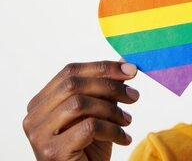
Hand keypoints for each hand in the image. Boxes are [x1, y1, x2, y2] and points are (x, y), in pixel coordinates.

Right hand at [23, 61, 139, 160]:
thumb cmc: (90, 148)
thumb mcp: (100, 112)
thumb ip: (106, 88)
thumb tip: (125, 61)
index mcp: (42, 101)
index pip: (70, 71)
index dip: (103, 67)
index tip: (131, 70)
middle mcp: (34, 116)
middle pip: (73, 84)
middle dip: (110, 86)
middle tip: (134, 95)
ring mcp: (39, 135)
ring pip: (79, 104)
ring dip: (112, 109)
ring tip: (127, 120)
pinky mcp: (52, 152)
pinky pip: (88, 128)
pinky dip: (112, 130)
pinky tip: (124, 138)